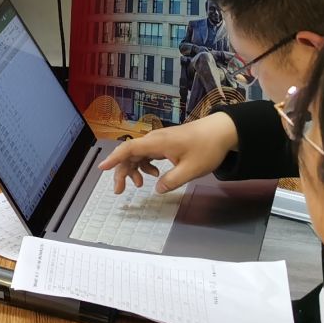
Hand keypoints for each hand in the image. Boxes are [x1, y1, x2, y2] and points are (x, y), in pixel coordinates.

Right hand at [98, 111, 237, 193]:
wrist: (221, 131)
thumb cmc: (207, 148)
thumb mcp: (190, 170)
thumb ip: (172, 181)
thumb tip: (157, 188)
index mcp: (157, 143)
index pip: (128, 149)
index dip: (114, 159)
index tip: (102, 168)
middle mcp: (154, 139)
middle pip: (130, 153)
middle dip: (121, 171)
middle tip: (119, 191)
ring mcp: (159, 140)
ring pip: (138, 154)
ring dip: (134, 169)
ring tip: (139, 185)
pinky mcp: (166, 143)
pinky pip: (148, 154)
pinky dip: (146, 165)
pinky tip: (155, 175)